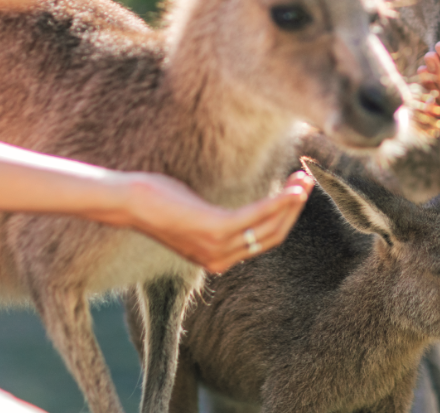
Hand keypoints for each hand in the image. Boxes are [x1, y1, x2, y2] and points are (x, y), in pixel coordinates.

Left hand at [119, 171, 314, 273]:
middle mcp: (219, 259)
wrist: (131, 202)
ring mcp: (217, 247)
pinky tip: (290, 188)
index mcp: (217, 259)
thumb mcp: (195, 217)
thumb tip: (239, 211)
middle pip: (272, 235)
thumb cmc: (160, 202)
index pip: (263, 241)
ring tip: (305, 180)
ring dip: (291, 202)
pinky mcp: (215, 229)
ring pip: (269, 227)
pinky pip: (256, 216)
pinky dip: (278, 202)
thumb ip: (218, 221)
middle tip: (308, 181)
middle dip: (294, 209)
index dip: (285, 217)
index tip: (298, 191)